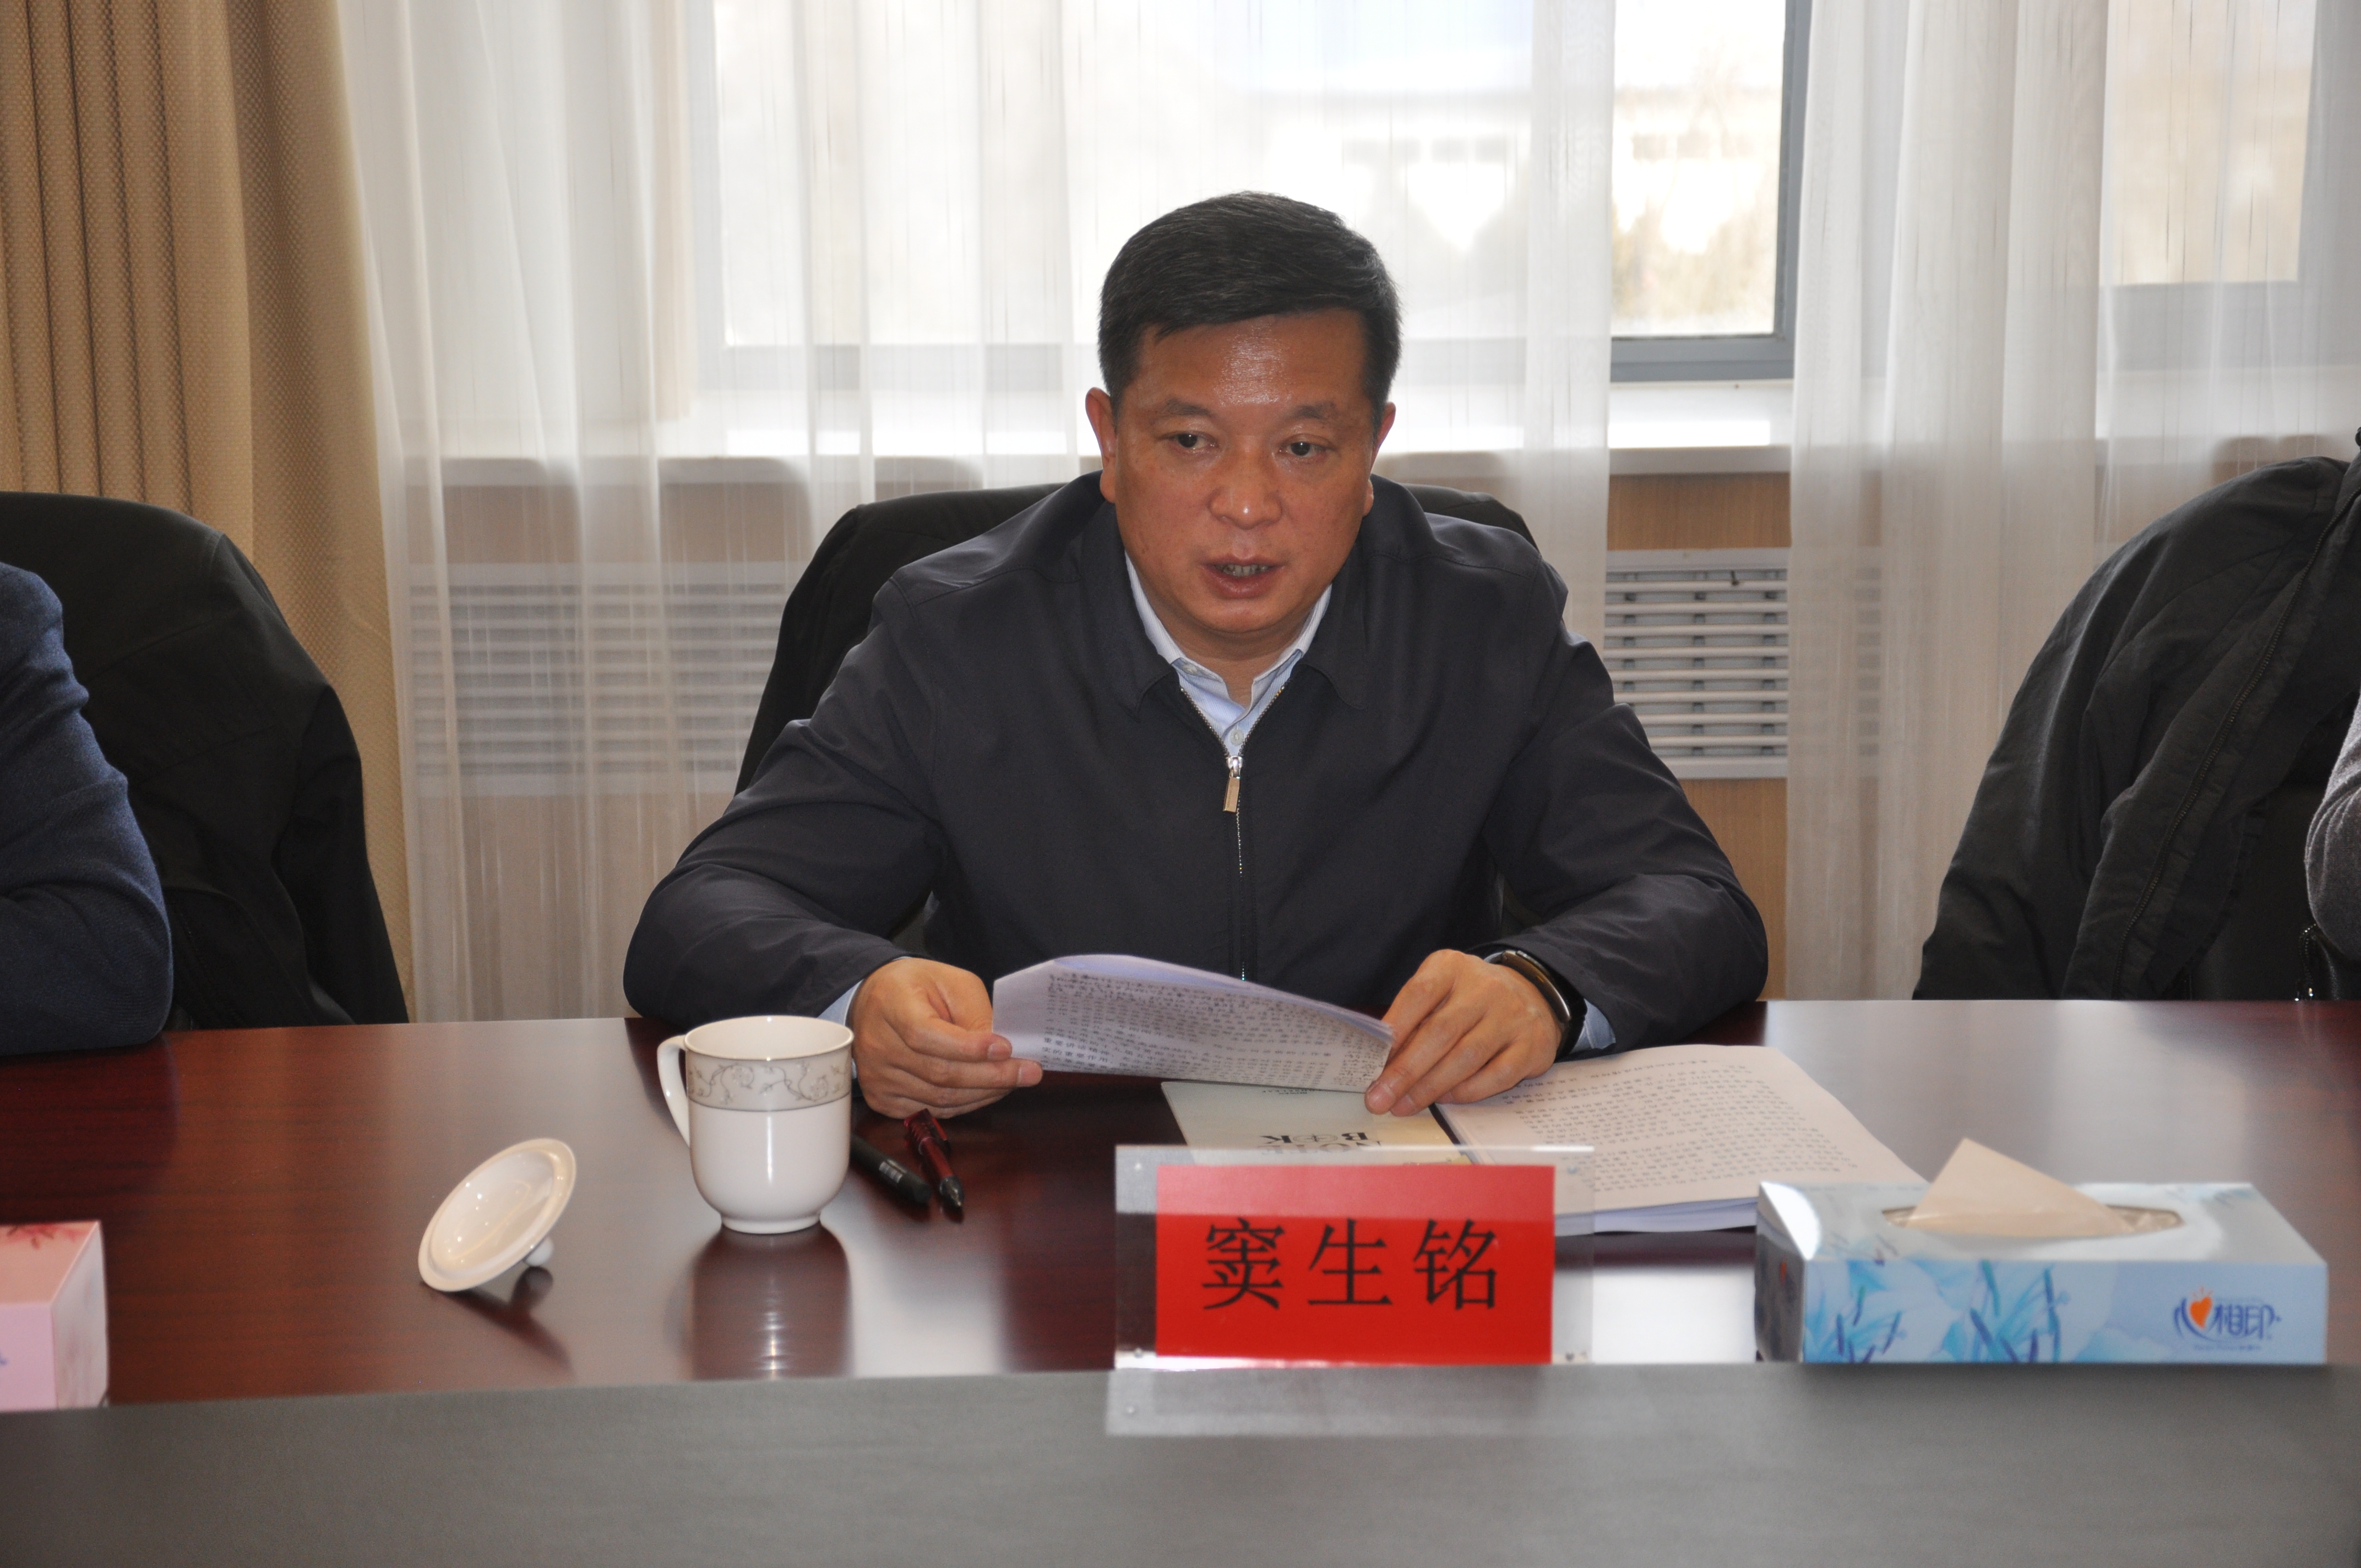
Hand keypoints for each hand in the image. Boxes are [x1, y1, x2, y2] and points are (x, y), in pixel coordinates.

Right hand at [847, 957, 1041, 1117]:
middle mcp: (877, 1045)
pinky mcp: (881, 1099)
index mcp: (891, 1005)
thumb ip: (974, 1014)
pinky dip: (964, 1104)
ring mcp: (876, 1077)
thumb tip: (1000, 1053)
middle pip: (938, 1073)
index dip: (968, 1047)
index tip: (1006, 1049)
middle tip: (1028, 1073)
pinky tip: (985, 1091)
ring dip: (983, 1093)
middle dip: (991, 1076)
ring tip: (1012, 1081)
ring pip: (939, 1098)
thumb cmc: (918, 987)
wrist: (876, 1001)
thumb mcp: (952, 982)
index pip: (926, 1035)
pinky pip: (931, 1110)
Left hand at [1364, 950, 1559, 1115]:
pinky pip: (1496, 1075)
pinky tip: (1445, 1099)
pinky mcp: (1532, 1045)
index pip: (1419, 994)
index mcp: (1452, 967)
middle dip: (1405, 1071)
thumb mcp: (1440, 990)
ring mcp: (1512, 1016)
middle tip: (1379, 1099)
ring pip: (1466, 1057)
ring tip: (1404, 1106)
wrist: (1532, 993)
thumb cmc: (1470, 998)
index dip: (1394, 1029)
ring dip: (1430, 1087)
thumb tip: (1380, 1061)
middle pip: (1440, 1032)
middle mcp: (1485, 987)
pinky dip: (1467, 1092)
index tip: (1371, 1061)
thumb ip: (1413, 1016)